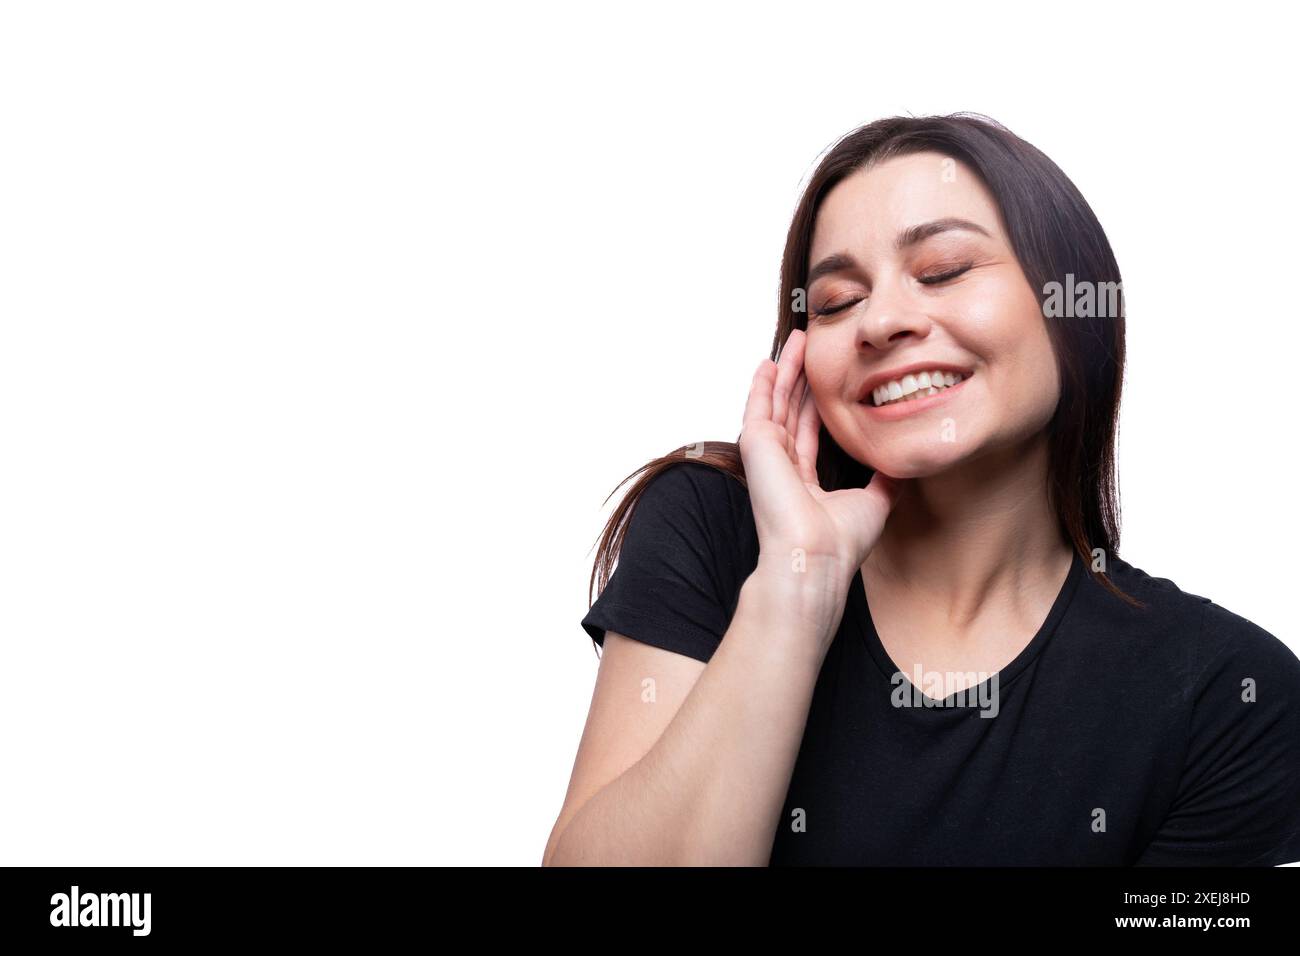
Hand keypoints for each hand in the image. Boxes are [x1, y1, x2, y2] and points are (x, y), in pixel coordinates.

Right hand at [738, 328, 903, 590]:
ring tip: (797, 342)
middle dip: (801, 378)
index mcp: (803, 481)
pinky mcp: (757, 446)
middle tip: (811, 346)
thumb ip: (883, 480)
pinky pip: (759, 405)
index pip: (809, 432)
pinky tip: (771, 362)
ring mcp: (767, 456)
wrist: (816, 556)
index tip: (829, 379)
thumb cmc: (840, 542)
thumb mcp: (874, 502)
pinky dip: (762, 383)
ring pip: (777, 402)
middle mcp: (782, 466)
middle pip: (792, 410)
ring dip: (786, 371)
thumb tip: (900, 465)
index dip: (817, 403)